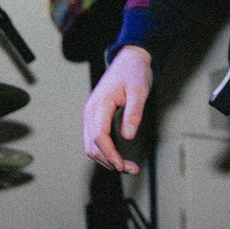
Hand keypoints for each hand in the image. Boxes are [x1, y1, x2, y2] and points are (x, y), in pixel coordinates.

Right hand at [84, 45, 153, 173]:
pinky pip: (94, 139)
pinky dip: (104, 151)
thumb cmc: (135, 72)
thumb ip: (133, 113)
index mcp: (99, 104)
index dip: (110, 154)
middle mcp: (90, 111)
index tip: (123, 166)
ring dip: (106, 159)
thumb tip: (128, 137)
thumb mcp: (139, 90)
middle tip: (131, 169)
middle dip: (110, 161)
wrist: (129, 59)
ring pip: (91, 145)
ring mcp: (90, 114)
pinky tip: (118, 156)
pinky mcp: (94, 117)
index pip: (100, 136)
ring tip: (126, 166)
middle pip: (92, 146)